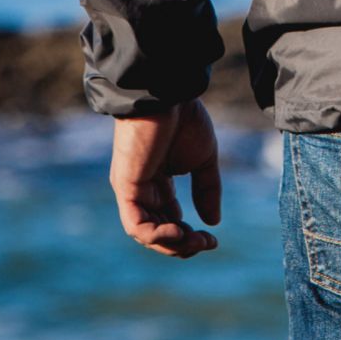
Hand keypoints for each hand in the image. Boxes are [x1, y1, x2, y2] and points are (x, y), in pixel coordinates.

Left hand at [109, 99, 222, 258]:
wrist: (167, 94)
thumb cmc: (184, 119)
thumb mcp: (203, 159)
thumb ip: (207, 190)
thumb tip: (213, 223)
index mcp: (158, 183)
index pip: (169, 221)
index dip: (190, 237)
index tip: (214, 240)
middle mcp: (142, 190)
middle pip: (158, 232)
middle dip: (184, 245)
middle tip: (206, 244)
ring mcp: (132, 190)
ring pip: (146, 234)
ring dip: (172, 245)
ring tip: (194, 241)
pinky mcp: (126, 187)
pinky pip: (136, 225)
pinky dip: (156, 237)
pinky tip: (179, 232)